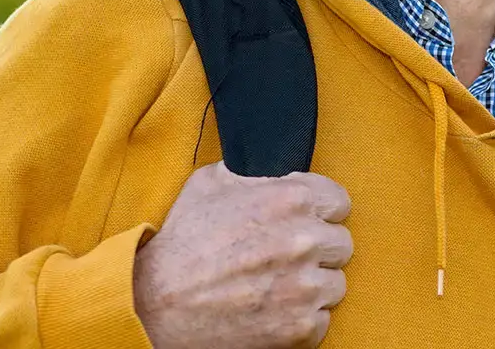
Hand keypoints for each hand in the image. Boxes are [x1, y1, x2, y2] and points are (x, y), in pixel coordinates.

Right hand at [132, 162, 353, 348]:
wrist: (152, 304)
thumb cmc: (182, 242)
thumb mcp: (212, 183)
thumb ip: (255, 173)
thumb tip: (273, 168)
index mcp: (292, 199)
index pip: (340, 203)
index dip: (321, 215)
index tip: (306, 224)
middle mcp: (305, 240)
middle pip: (341, 244)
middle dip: (318, 252)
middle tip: (286, 260)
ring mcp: (305, 286)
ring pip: (335, 284)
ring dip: (312, 287)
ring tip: (277, 287)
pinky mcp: (299, 326)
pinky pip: (321, 320)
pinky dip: (300, 320)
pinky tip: (272, 312)